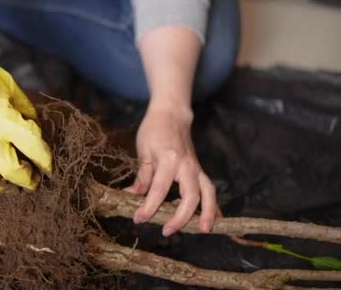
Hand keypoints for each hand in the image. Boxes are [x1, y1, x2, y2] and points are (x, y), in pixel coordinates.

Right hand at [0, 0, 51, 193]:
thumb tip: (37, 132)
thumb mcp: (9, 86)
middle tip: (32, 181)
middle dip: (27, 180)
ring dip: (1, 186)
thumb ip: (25, 111)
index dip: (46, 161)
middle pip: (12, 172)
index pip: (34, 148)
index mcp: (5, 118)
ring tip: (8, 184)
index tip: (49, 167)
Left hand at [125, 104, 216, 235]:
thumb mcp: (143, 151)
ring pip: (208, 193)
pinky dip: (214, 205)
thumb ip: (142, 176)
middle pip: (190, 196)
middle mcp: (187, 165)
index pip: (159, 189)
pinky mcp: (200, 171)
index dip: (148, 207)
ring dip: (208, 212)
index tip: (138, 219)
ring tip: (203, 230)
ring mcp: (196, 168)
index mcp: (169, 160)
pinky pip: (210, 189)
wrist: (172, 115)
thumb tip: (131, 196)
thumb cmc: (154, 131)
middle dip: (181, 217)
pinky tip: (214, 220)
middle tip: (166, 231)